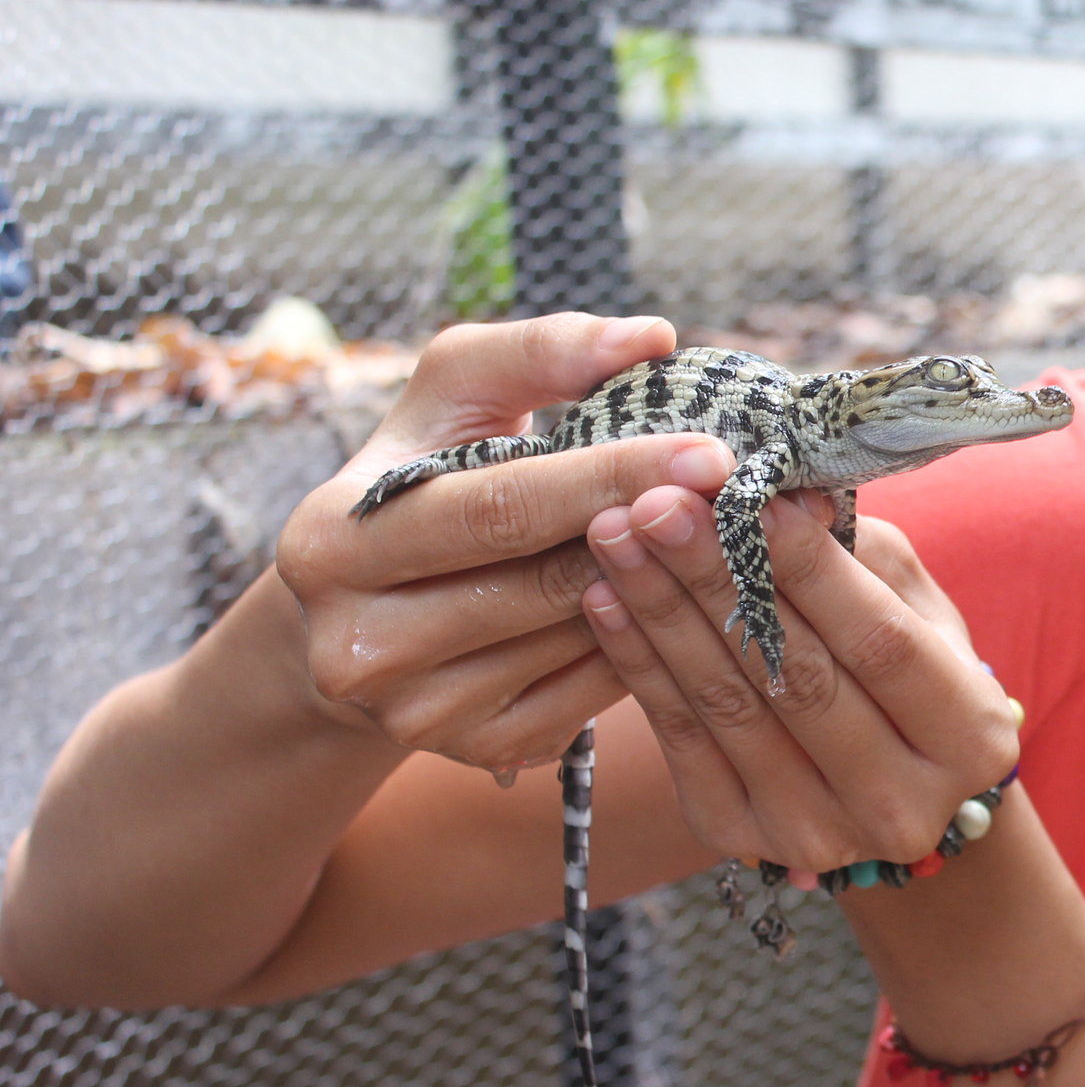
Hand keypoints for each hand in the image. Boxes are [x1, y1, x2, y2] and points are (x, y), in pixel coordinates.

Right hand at [274, 312, 736, 771]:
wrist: (373, 610)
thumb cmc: (428, 478)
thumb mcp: (454, 399)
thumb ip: (540, 351)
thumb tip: (649, 337)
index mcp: (331, 542)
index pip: (501, 506)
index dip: (613, 476)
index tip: (711, 452)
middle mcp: (359, 643)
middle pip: (548, 583)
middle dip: (659, 533)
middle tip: (750, 495)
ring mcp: (418, 712)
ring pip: (583, 640)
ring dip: (668, 586)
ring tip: (730, 536)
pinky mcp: (480, 749)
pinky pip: (598, 693)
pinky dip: (651, 639)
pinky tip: (688, 594)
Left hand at [581, 486, 1018, 873]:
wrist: (885, 785)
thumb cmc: (908, 669)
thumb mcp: (917, 608)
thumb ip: (861, 557)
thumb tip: (785, 498)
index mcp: (970, 740)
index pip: (883, 644)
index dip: (813, 570)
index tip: (752, 496)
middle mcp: (901, 805)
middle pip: (797, 677)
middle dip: (719, 579)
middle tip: (660, 504)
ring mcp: (818, 833)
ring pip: (729, 707)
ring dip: (662, 612)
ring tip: (616, 536)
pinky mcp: (742, 840)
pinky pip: (681, 741)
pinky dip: (639, 665)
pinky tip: (606, 600)